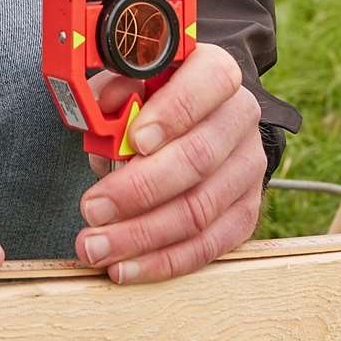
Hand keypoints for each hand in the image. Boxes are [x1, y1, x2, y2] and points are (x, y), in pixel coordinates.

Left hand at [74, 42, 263, 283]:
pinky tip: (127, 268)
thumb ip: (116, 91)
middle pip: (198, 158)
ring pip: (200, 210)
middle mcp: (240, 117)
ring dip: (142, 235)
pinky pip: (208, 245)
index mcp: (216, 73)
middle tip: (92, 210)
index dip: (172, 114)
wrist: (194, 120)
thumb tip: (104, 111)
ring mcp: (248, 168)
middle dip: (138, 190)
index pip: (207, 84)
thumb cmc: (151, 100)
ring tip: (96, 248)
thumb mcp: (130, 81)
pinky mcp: (245, 211)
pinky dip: (164, 261)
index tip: (135, 141)